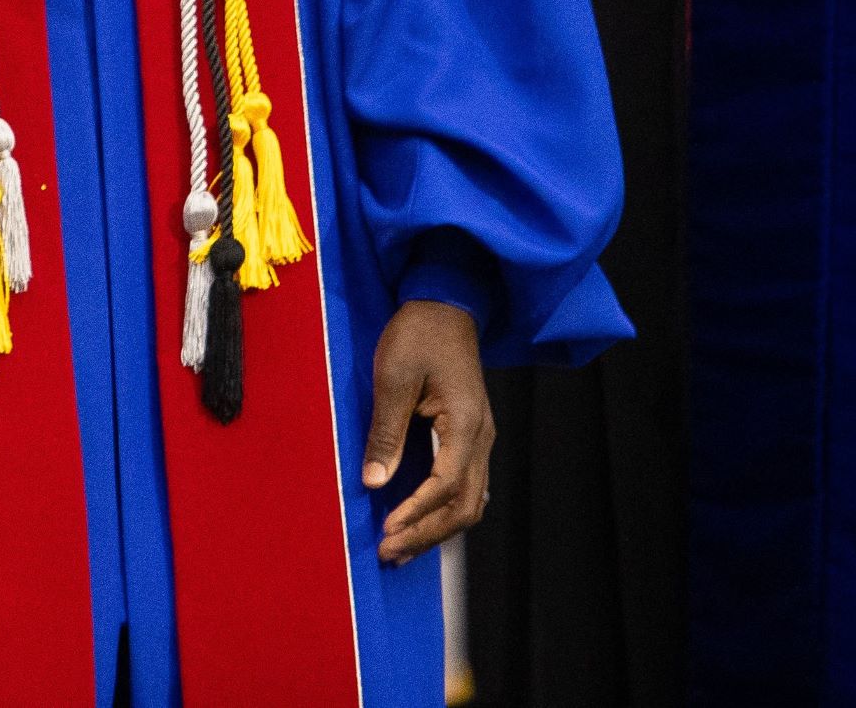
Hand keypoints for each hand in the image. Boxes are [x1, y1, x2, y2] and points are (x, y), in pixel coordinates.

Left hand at [363, 299, 491, 565]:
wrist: (445, 304)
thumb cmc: (417, 334)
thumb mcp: (393, 377)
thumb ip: (386, 432)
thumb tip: (373, 482)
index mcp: (465, 424)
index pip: (444, 485)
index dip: (415, 513)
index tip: (386, 531)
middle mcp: (482, 438)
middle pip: (464, 505)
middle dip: (427, 533)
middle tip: (390, 552)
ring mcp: (481, 438)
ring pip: (470, 501)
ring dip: (436, 528)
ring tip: (401, 547)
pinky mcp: (471, 436)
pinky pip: (466, 486)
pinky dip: (443, 510)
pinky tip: (419, 521)